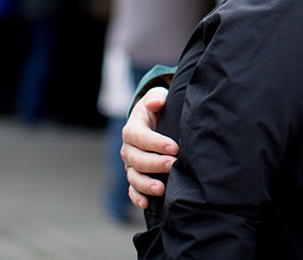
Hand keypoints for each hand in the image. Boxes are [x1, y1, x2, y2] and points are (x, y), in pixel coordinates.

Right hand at [120, 87, 177, 209]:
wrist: (152, 121)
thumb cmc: (157, 109)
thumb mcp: (156, 98)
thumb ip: (156, 98)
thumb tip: (155, 103)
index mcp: (132, 129)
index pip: (141, 137)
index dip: (156, 143)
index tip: (174, 147)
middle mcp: (128, 149)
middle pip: (137, 160)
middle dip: (155, 164)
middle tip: (173, 165)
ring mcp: (130, 165)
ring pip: (134, 177)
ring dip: (146, 184)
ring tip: (161, 188)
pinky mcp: (135, 176)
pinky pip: (132, 190)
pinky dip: (137, 198)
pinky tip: (146, 204)